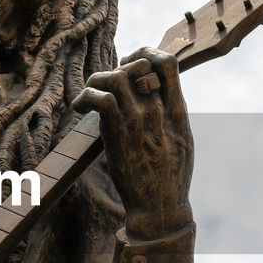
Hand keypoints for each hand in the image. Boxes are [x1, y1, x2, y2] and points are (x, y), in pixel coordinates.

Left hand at [73, 47, 193, 240]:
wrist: (161, 207)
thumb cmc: (170, 178)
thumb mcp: (182, 141)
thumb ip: (173, 116)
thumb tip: (161, 100)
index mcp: (177, 110)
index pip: (168, 62)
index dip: (146, 55)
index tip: (131, 64)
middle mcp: (159, 109)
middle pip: (139, 64)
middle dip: (119, 66)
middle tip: (105, 83)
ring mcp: (139, 120)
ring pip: (116, 76)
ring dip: (98, 79)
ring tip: (90, 94)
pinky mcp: (119, 133)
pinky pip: (101, 99)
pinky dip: (86, 97)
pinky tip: (79, 108)